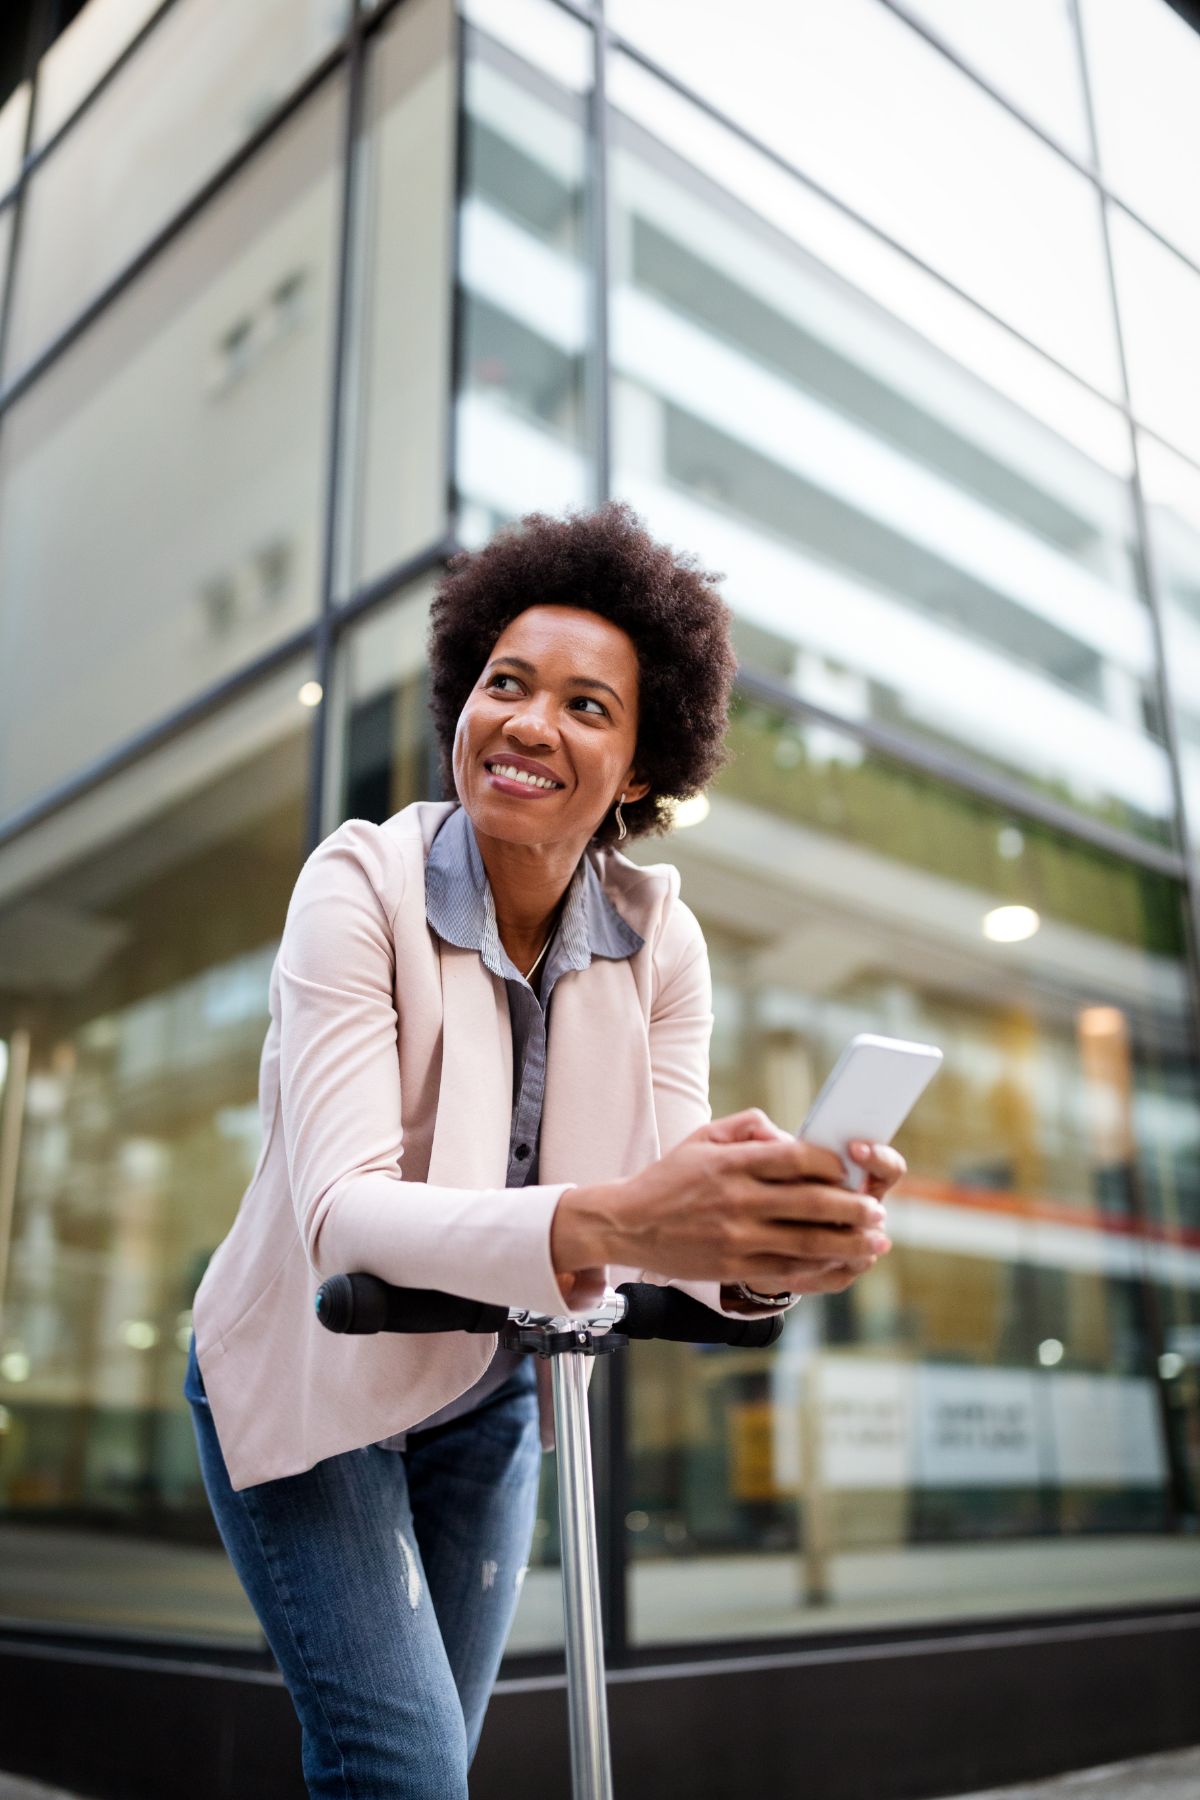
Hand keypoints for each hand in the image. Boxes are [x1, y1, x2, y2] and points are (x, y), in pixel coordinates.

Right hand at [552, 1108, 893, 1298]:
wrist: (628, 1224)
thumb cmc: (671, 1178)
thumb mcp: (703, 1137)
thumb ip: (748, 1127)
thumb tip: (790, 1136)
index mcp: (733, 1163)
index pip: (796, 1158)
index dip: (832, 1163)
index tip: (849, 1167)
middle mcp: (738, 1200)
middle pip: (811, 1203)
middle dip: (853, 1207)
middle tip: (878, 1209)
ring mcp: (737, 1237)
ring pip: (807, 1242)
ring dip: (849, 1243)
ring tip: (876, 1241)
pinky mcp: (734, 1266)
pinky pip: (788, 1270)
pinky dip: (822, 1269)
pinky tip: (843, 1265)